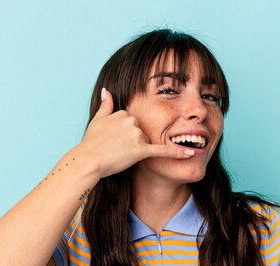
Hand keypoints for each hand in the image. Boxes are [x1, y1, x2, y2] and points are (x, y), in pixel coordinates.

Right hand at [74, 88, 194, 178]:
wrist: (89, 160)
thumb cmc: (91, 143)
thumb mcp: (97, 120)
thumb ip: (106, 105)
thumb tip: (107, 90)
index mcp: (124, 112)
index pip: (133, 123)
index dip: (126, 134)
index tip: (116, 141)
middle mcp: (132, 121)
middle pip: (141, 132)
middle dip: (132, 142)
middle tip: (116, 149)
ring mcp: (137, 135)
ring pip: (146, 142)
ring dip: (135, 149)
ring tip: (119, 155)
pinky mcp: (141, 150)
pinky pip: (163, 151)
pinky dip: (178, 152)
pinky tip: (191, 153)